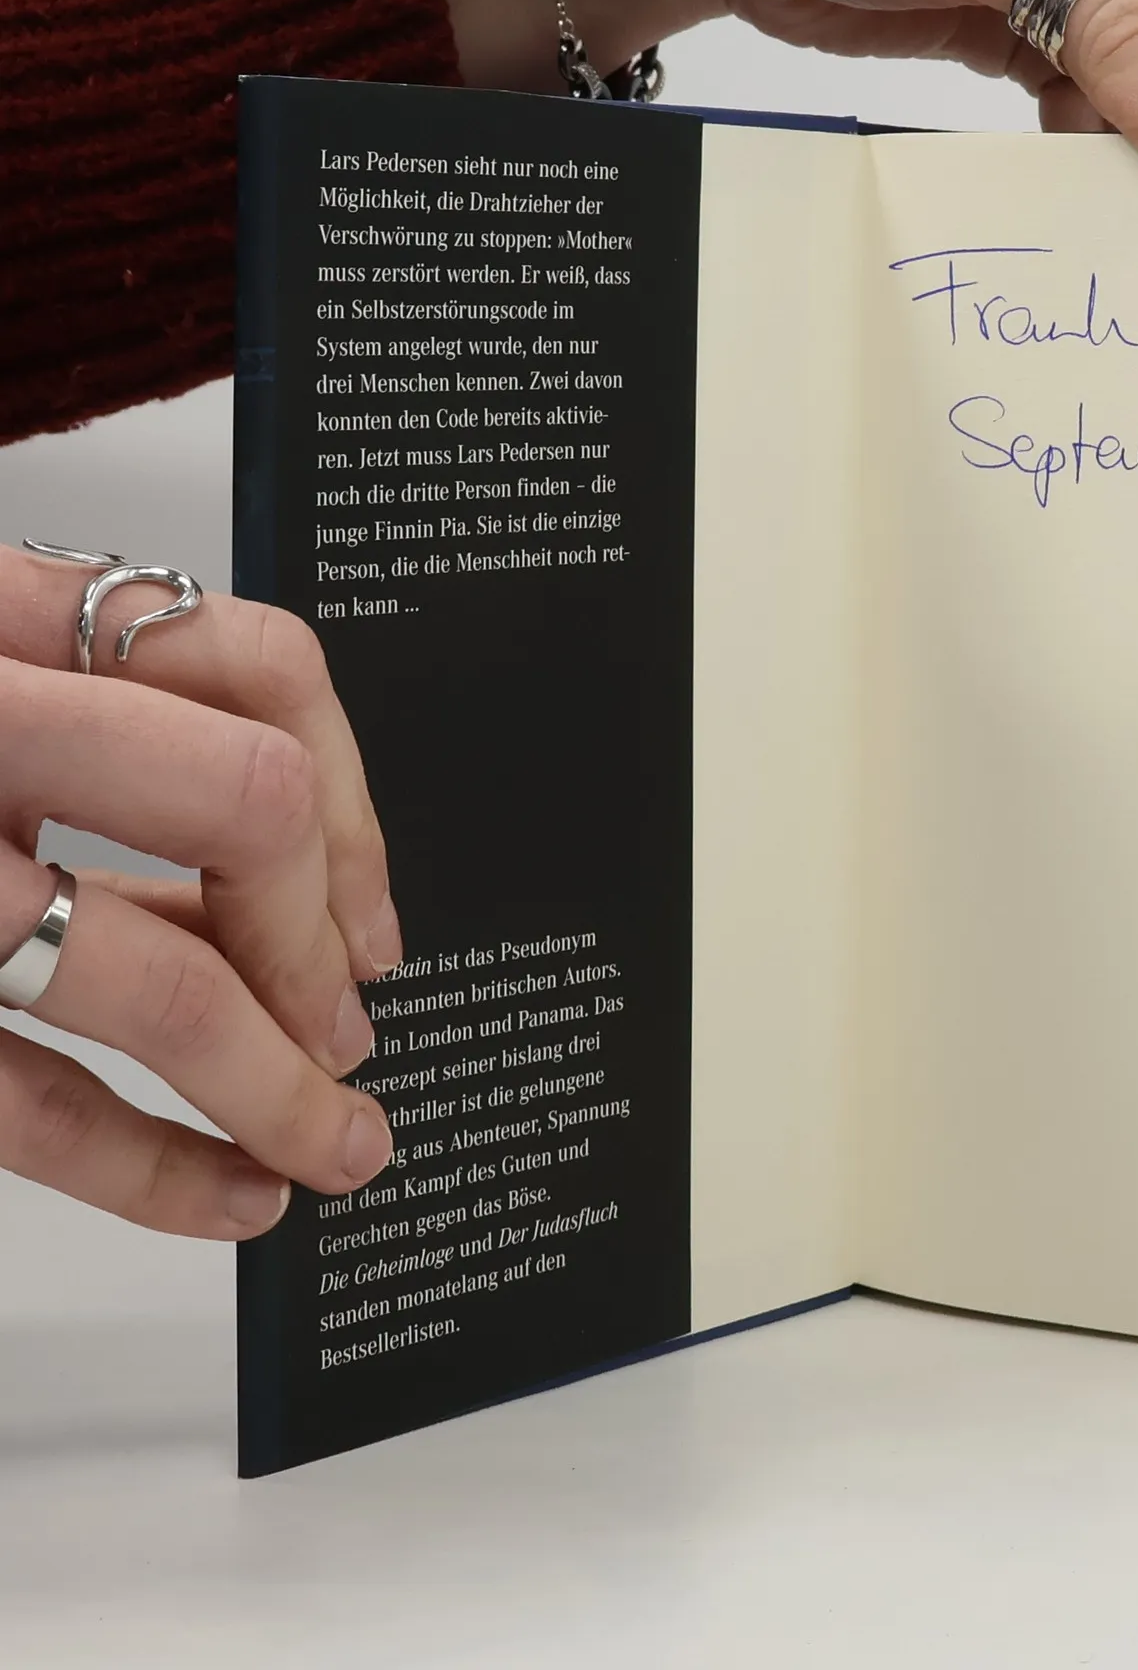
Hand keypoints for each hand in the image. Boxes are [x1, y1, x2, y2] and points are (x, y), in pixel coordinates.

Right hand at [0, 545, 398, 1237]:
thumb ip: (80, 695)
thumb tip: (292, 836)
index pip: (257, 668)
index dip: (352, 798)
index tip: (372, 915)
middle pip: (246, 807)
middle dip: (320, 942)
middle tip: (350, 1031)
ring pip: (146, 978)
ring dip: (277, 1087)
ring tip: (339, 1151)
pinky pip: (17, 1098)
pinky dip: (149, 1168)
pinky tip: (227, 1199)